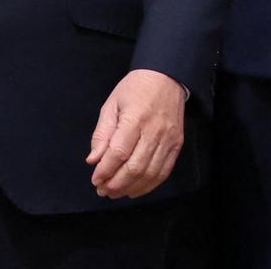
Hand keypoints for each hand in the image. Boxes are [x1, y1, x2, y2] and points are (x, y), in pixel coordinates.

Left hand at [86, 69, 185, 198]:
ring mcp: (168, 140)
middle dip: (116, 183)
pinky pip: (163, 172)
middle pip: (135, 167)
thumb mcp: (111, 104)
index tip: (95, 179)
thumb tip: (93, 160)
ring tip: (115, 192)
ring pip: (149, 173)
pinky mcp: (177, 145)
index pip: (119, 152)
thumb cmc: (134, 89)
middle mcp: (154, 131)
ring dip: (130, 188)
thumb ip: (102, 133)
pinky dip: (148, 185)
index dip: (105, 170)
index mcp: (135, 118)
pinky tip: (134, 189)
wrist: (166, 77)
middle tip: (103, 190)